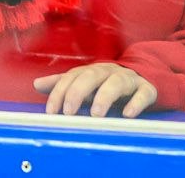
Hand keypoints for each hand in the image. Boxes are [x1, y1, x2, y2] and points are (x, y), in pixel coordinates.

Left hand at [36, 62, 158, 117]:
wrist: (144, 77)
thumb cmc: (107, 84)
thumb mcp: (85, 84)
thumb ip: (63, 84)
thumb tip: (36, 84)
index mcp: (91, 70)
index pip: (71, 77)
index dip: (59, 92)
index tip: (52, 111)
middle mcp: (108, 71)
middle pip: (91, 76)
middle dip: (77, 92)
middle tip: (69, 112)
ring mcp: (129, 79)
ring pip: (117, 82)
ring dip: (105, 97)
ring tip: (96, 114)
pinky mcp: (147, 89)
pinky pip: (143, 93)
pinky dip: (136, 103)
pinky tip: (127, 114)